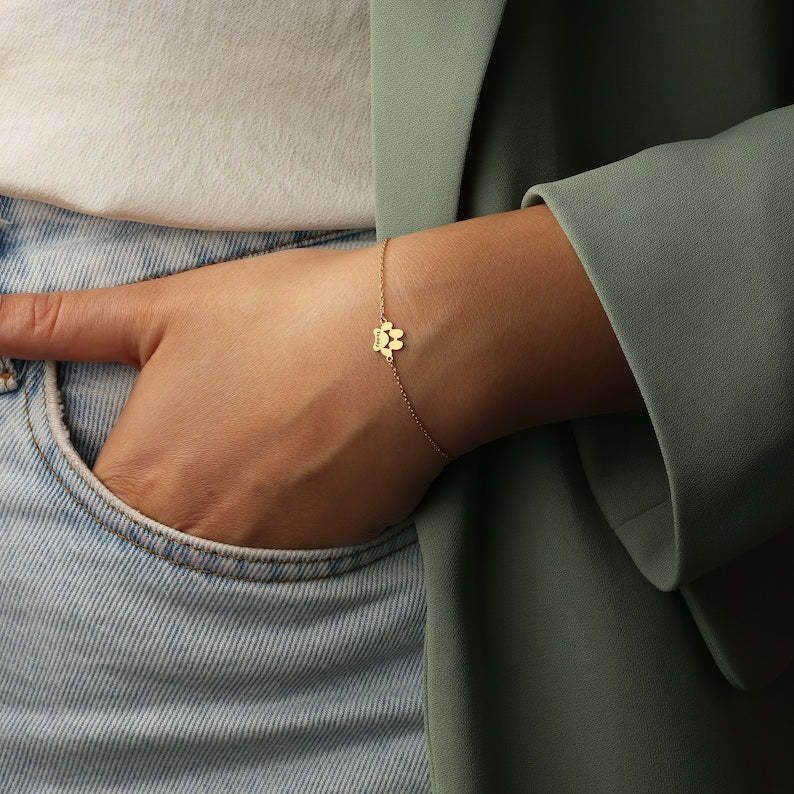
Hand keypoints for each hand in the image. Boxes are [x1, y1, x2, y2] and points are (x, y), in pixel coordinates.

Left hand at [0, 244, 449, 548]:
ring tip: (273, 442)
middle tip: (228, 433)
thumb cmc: (285, 316)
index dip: (132, 462)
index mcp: (141, 477)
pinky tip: (310, 461)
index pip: (97, 503)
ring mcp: (264, 555)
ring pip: (224, 546)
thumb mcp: (164, 310)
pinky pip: (285, 552)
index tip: (168, 434)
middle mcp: (194, 535)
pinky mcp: (325, 555)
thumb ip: (58, 324)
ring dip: (236, 504)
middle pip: (160, 532)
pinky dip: (288, 514)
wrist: (409, 344)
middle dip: (184, 486)